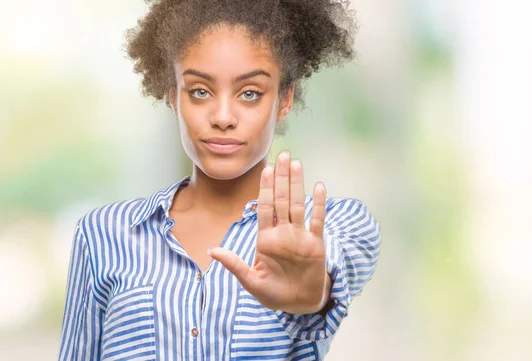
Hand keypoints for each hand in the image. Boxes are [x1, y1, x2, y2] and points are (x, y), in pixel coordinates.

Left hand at [208, 151, 330, 313]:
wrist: (298, 304)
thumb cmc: (273, 293)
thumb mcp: (250, 281)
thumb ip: (234, 265)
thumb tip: (211, 250)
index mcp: (266, 239)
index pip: (265, 207)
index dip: (265, 188)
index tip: (265, 169)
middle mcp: (283, 233)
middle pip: (282, 200)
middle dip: (281, 178)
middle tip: (282, 155)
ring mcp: (300, 237)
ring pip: (298, 205)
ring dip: (297, 184)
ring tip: (296, 163)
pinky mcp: (316, 245)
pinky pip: (317, 221)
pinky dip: (319, 204)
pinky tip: (319, 187)